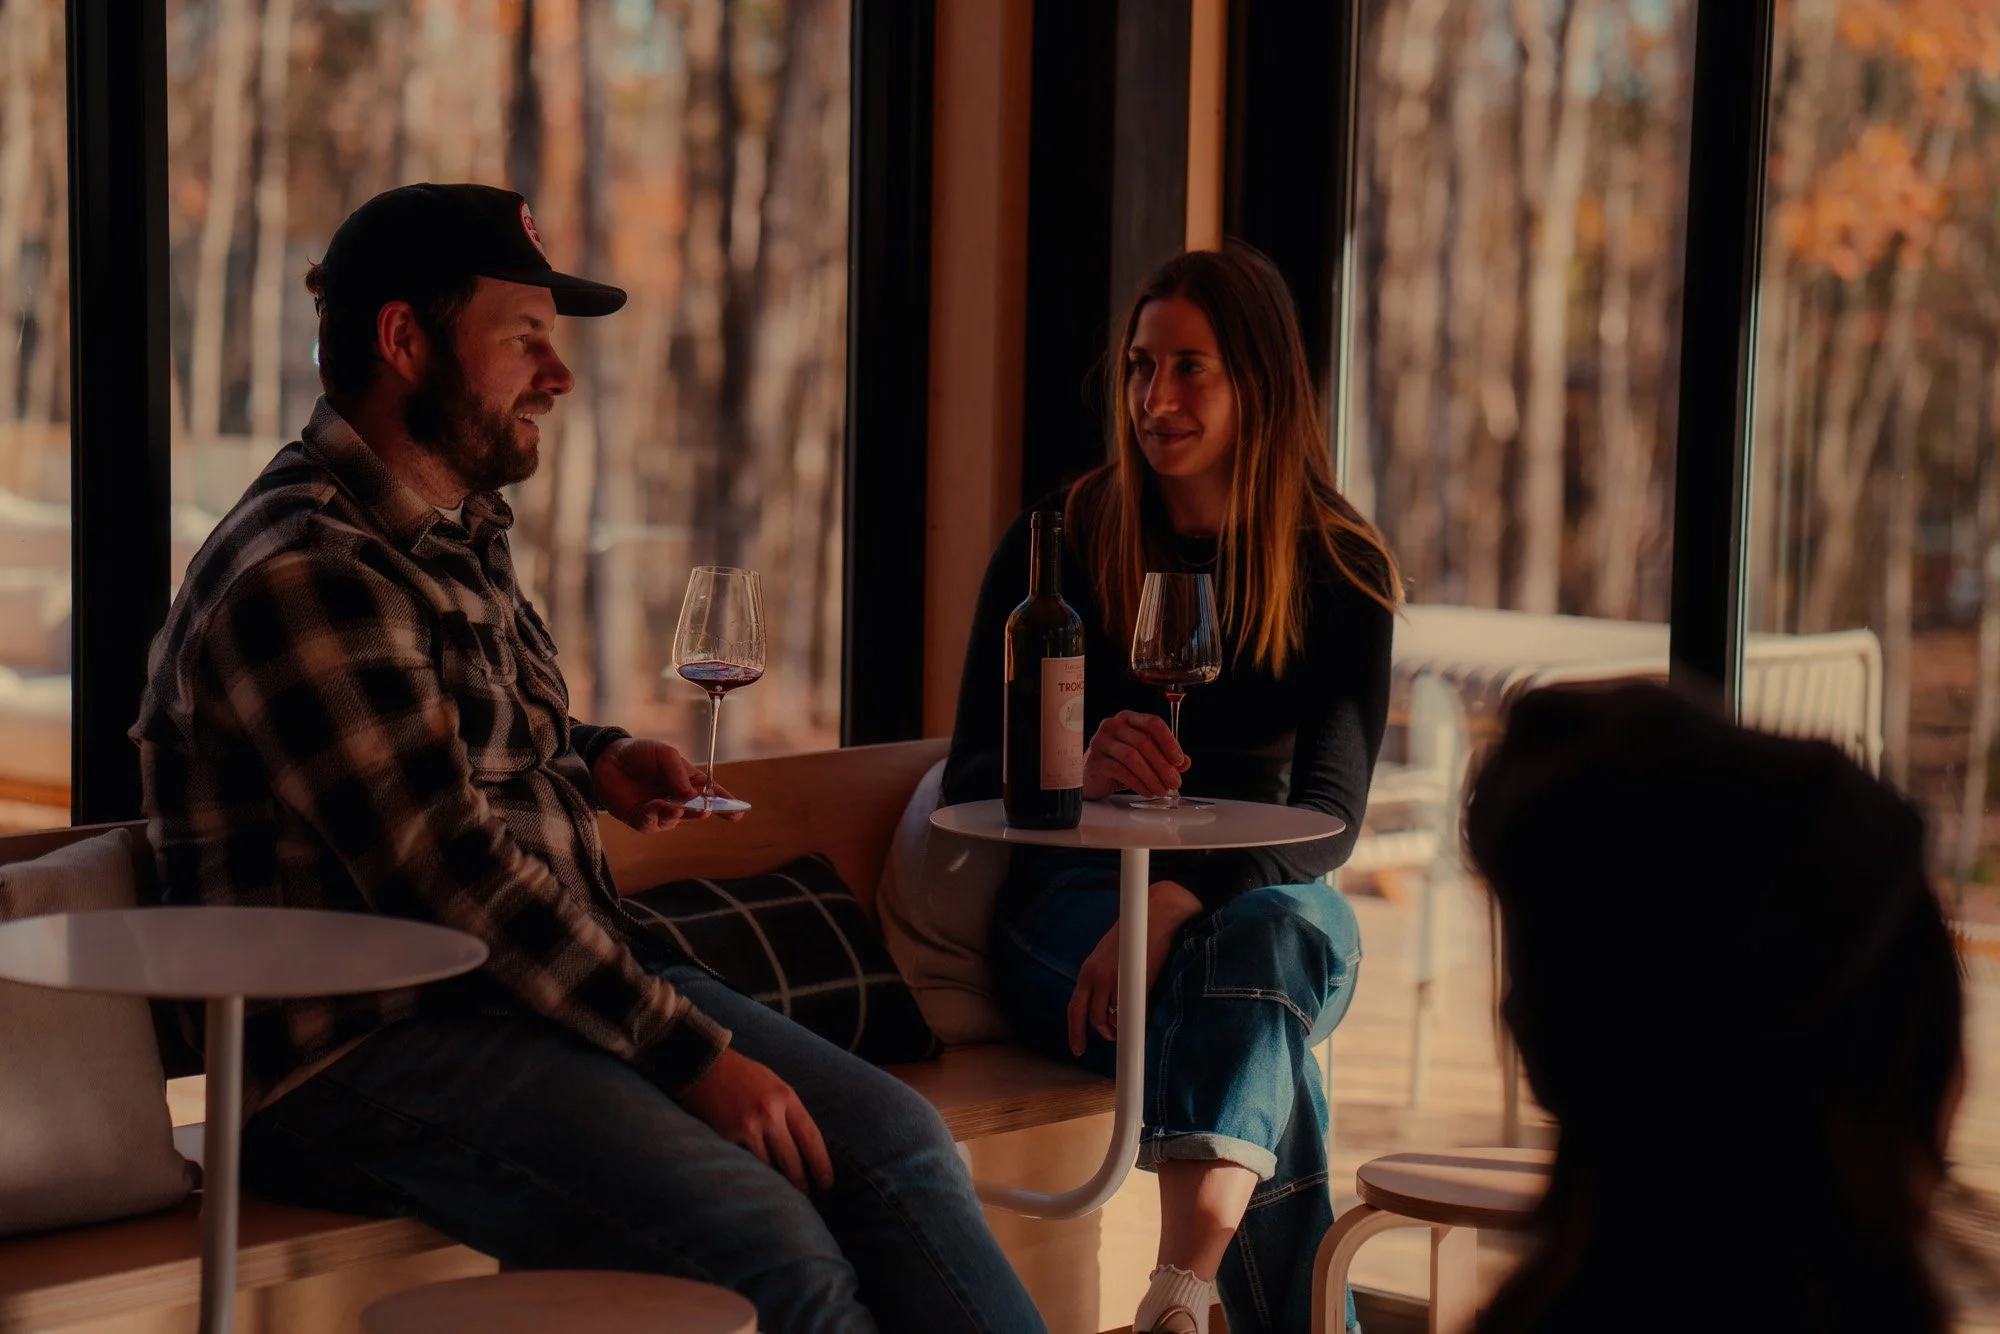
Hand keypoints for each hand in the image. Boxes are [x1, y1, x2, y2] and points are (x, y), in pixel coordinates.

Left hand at [593, 736, 742, 830]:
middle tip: (705, 810)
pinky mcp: (641, 819)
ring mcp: (660, 811)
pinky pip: (652, 823)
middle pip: (696, 811)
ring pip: (674, 820)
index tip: (738, 812)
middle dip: (702, 812)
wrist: (608, 757)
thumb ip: (678, 773)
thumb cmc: (641, 752)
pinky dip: (656, 815)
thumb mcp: (665, 754)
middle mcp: (678, 800)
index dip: (726, 804)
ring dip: (676, 814)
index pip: (711, 794)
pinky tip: (657, 806)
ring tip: (676, 807)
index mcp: (689, 782)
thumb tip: (692, 796)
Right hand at [677, 1048, 834, 1192]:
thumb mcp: (772, 1085)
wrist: (701, 1065)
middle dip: (801, 1183)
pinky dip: (751, 1175)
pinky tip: (756, 1185)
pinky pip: (744, 1164)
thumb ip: (787, 1112)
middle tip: (806, 1198)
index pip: (811, 1137)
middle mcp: (770, 1113)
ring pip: (769, 1167)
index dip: (821, 1164)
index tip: (826, 1183)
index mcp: (785, 1097)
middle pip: (792, 1159)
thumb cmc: (740, 1076)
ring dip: (775, 1184)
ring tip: (781, 1197)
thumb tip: (802, 1147)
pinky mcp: (726, 1138)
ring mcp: (747, 1127)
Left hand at [1066, 880, 1204, 1054]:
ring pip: (1111, 1019)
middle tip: (1113, 1038)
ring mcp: (1115, 980)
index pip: (1075, 1007)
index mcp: (1088, 970)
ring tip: (1129, 1027)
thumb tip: (1110, 1002)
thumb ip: (1105, 975)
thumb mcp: (1111, 954)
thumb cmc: (1137, 934)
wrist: (1156, 914)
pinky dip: (1136, 1021)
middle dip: (1104, 1033)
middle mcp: (1096, 976)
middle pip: (1093, 1018)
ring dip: (1119, 1029)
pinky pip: (1132, 1013)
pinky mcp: (1135, 982)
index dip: (1075, 1031)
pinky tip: (1142, 1018)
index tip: (1078, 1049)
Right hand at [1082, 710, 1189, 800]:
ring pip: (1131, 757)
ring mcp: (1100, 741)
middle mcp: (1113, 725)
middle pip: (1143, 741)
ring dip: (1151, 776)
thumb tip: (1185, 763)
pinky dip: (1138, 784)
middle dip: (1162, 765)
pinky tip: (1147, 791)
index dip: (1169, 741)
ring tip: (1161, 790)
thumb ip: (1165, 758)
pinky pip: (1120, 771)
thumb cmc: (1119, 764)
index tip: (1179, 760)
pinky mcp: (1094, 760)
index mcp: (1129, 719)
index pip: (1152, 723)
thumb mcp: (1146, 759)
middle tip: (1174, 782)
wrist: (1093, 778)